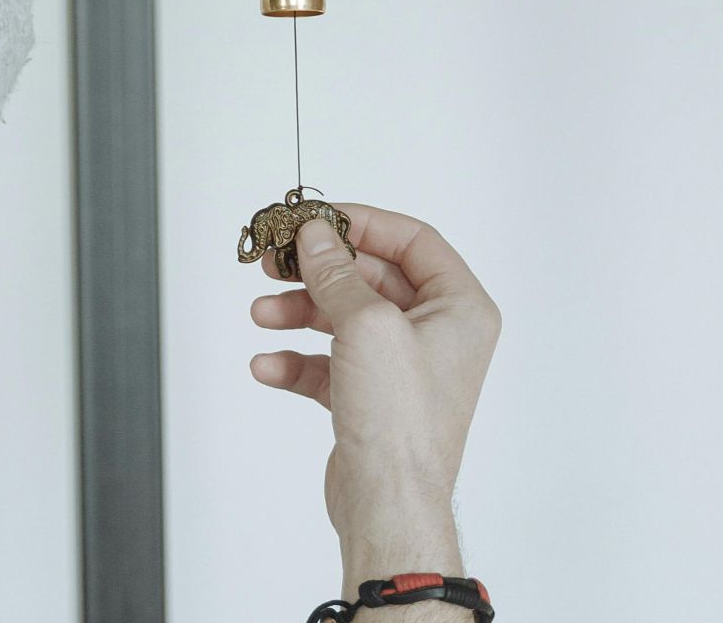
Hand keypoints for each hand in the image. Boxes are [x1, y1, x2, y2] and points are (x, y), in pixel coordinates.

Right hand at [248, 204, 500, 591]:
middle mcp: (436, 334)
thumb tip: (315, 235)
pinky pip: (327, 362)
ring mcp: (402, 367)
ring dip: (298, 311)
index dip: (362, 224)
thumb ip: (335, 273)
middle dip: (317, 270)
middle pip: (369, 277)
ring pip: (342, 317)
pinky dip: (295, 359)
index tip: (316, 220)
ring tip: (263, 312)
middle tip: (276, 260)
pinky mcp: (370, 397)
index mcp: (459, 308)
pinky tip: (268, 365)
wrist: (387, 501)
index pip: (413, 241)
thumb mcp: (365, 324)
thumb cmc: (401, 422)